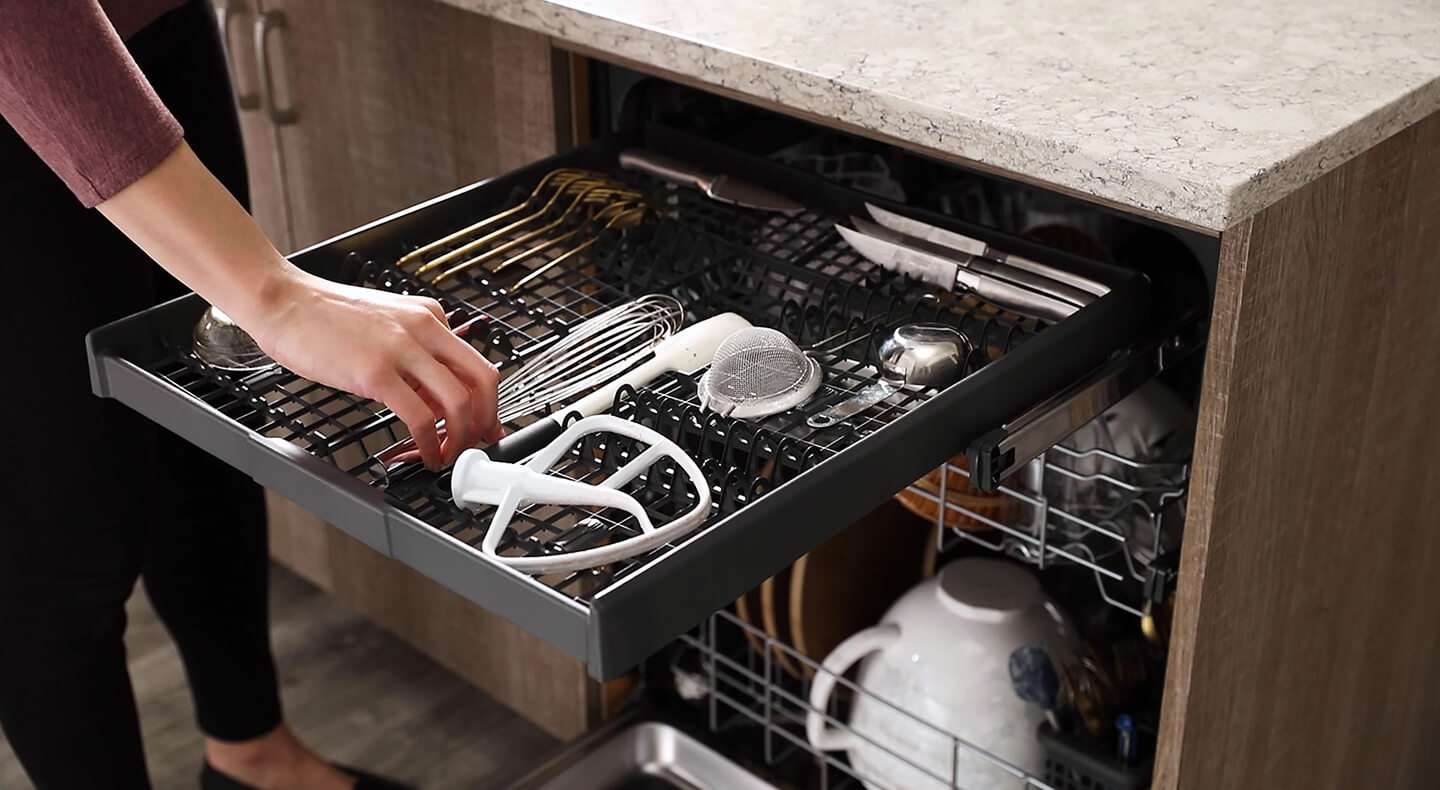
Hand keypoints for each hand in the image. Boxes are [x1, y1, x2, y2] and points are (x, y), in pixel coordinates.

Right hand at [249, 271, 501, 469]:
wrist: (283, 300)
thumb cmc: (325, 316)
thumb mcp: (386, 323)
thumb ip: (415, 351)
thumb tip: (434, 395)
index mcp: (430, 316)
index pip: (478, 362)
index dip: (490, 401)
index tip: (487, 424)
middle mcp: (424, 328)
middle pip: (481, 380)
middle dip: (485, 420)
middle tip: (476, 443)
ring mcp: (401, 349)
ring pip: (457, 401)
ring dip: (459, 437)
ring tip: (446, 454)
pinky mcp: (375, 372)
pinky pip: (419, 416)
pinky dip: (428, 443)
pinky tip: (424, 453)